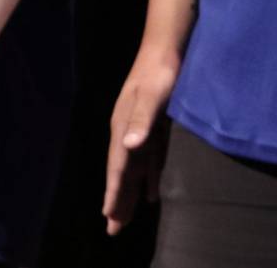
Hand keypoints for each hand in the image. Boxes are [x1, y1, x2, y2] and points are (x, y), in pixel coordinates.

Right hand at [103, 44, 178, 233]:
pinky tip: (151, 191)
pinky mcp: (155, 123)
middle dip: (118, 200)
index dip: (114, 191)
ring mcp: (140, 128)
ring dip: (131, 192)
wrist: (167, 47)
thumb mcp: (152, 94)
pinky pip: (150, 157)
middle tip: (114, 230)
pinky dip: (150, 175)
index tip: (109, 215)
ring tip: (126, 218)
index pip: (118, 166)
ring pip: (135, 168)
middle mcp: (128, 132)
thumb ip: (142, 120)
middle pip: (123, 172)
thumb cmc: (160, 70)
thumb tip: (129, 146)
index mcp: (123, 127)